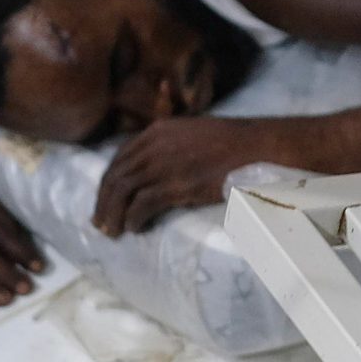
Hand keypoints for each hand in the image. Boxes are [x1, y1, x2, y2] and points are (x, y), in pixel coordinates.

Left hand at [93, 118, 290, 237]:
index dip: (108, 181)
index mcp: (158, 131)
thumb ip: (174, 145)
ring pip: (122, 192)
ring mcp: (164, 165)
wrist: (260, 146)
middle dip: (104, 201)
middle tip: (100, 222)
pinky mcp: (176, 185)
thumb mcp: (195, 133)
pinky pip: (142, 205)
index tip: (106, 199)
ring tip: (112, 231)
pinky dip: (134, 218)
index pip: (120, 158)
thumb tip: (161, 167)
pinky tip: (136, 228)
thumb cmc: (236, 142)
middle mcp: (154, 145)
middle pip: (115, 175)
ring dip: (113, 214)